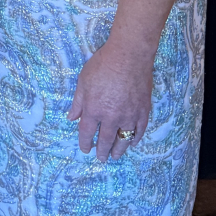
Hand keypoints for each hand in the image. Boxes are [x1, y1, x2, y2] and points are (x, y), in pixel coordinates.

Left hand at [67, 40, 152, 162]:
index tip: (85, 149)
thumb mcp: (83, 82)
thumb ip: (78, 103)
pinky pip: (139, 130)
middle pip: (106, 140)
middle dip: (102, 151)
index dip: (85, 143)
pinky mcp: (143, 111)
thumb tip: (71, 118)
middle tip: (101, 158)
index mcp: (94, 110)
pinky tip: (132, 142)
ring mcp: (129, 116)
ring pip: (124, 139)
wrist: (129, 56)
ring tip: (115, 156)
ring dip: (119, 150)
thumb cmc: (102, 65)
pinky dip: (135, 139)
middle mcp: (111, 117)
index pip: (87, 133)